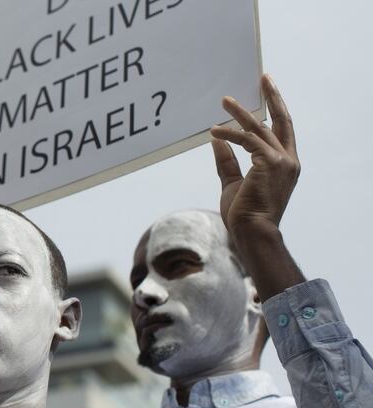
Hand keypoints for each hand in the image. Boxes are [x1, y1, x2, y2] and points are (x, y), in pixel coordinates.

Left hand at [210, 74, 299, 238]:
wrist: (251, 232)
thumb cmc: (243, 214)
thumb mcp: (232, 183)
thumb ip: (227, 161)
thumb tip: (216, 140)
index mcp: (285, 165)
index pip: (282, 131)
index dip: (275, 110)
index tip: (267, 93)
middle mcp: (289, 160)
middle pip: (281, 120)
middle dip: (273, 97)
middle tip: (263, 77)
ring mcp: (282, 161)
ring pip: (260, 128)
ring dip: (241, 113)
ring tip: (224, 100)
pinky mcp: (269, 163)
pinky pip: (247, 140)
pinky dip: (230, 134)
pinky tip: (215, 132)